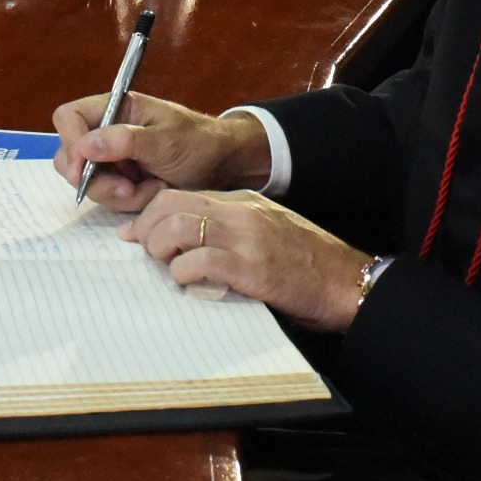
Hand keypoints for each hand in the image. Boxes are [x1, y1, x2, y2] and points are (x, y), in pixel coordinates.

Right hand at [51, 92, 271, 211]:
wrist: (224, 166)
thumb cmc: (198, 142)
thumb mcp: (165, 140)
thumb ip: (125, 142)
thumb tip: (85, 146)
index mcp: (114, 109)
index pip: (68, 118)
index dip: (70, 143)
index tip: (84, 171)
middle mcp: (107, 132)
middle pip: (72, 157)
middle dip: (98, 180)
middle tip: (129, 189)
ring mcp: (112, 158)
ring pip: (90, 183)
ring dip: (120, 194)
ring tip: (155, 188)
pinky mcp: (121, 180)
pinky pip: (109, 197)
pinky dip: (130, 202)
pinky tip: (155, 192)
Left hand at [125, 188, 370, 330]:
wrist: (347, 282)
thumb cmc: (305, 264)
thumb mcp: (264, 232)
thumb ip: (227, 230)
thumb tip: (180, 242)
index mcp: (242, 200)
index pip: (179, 195)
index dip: (148, 215)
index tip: (133, 235)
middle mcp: (241, 212)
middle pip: (171, 205)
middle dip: (147, 229)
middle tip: (145, 253)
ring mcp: (247, 238)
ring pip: (178, 228)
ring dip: (162, 251)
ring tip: (171, 269)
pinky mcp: (253, 268)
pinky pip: (200, 262)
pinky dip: (185, 275)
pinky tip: (192, 285)